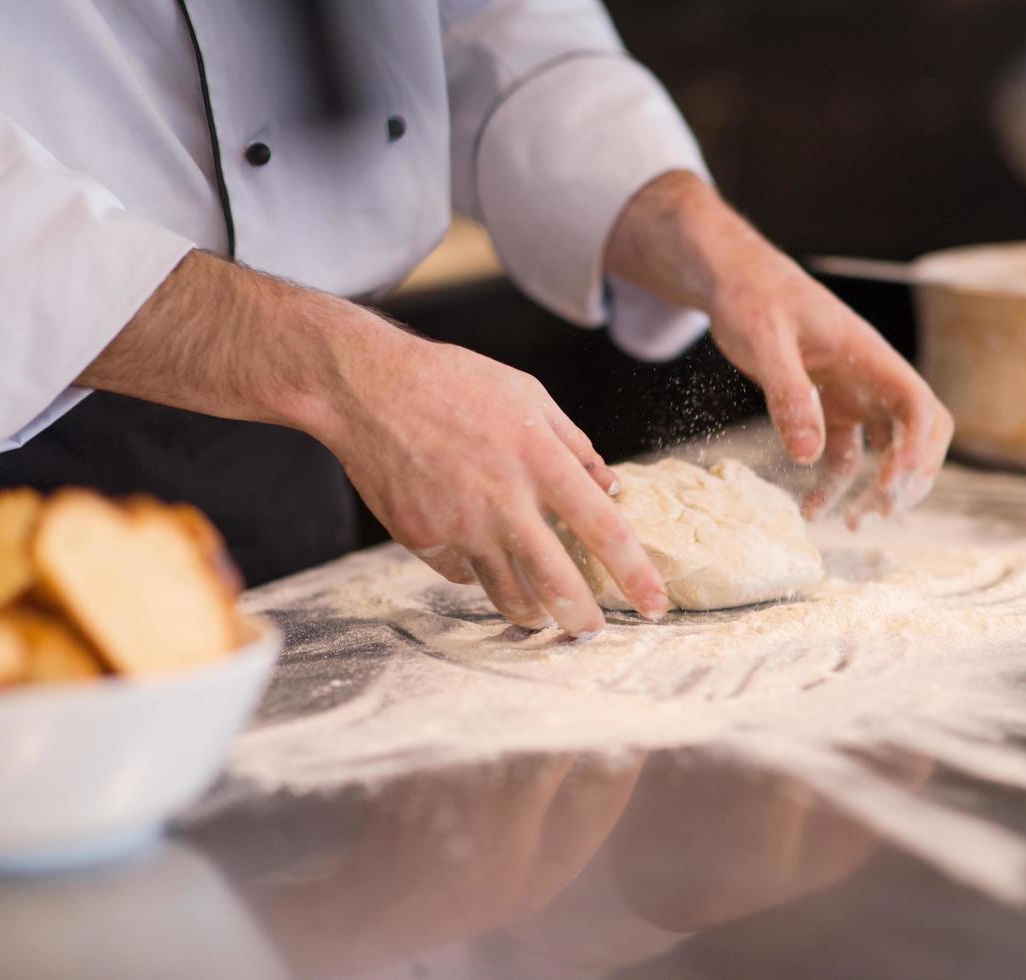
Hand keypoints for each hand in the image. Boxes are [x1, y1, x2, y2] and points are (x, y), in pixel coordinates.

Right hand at [315, 315, 669, 635]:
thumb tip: (610, 488)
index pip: (604, 530)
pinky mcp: (423, 540)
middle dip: (582, 619)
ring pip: (507, 593)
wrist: (369, 389)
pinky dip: (476, 572)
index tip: (656, 604)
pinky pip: (461, 574)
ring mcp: (461, 526)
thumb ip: (575, 445)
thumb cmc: (455, 383)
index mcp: (541, 461)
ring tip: (541, 615)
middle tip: (593, 633)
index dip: (635, 574)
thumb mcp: (529, 397)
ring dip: (530, 611)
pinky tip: (477, 556)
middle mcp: (504, 501)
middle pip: (557, 582)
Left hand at [708, 245, 953, 524]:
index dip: (917, 449)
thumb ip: (787, 394)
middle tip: (881, 511)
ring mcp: (854, 393)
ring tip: (852, 525)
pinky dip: (833, 483)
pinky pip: (845, 452)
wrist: (734, 280)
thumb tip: (807, 455)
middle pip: (921, 431)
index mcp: (869, 356)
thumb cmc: (752, 298)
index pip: (917, 406)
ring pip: (886, 449)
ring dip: (876, 489)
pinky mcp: (829, 406)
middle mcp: (871, 377)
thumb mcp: (764, 341)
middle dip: (912, 475)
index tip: (892, 487)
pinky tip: (811, 508)